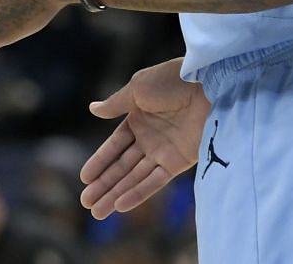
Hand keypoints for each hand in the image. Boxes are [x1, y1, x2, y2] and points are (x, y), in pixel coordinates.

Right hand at [79, 58, 210, 218]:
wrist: (207, 86)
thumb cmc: (171, 81)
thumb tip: (92, 109)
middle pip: (121, 166)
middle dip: (103, 184)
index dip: (99, 162)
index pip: (113, 146)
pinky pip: (155, 181)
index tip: (84, 178)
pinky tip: (120, 205)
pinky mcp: (178, 162)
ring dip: (115, 194)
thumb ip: (115, 104)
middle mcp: (148, 138)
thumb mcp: (137, 88)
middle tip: (85, 203)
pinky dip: (138, 193)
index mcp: (137, 118)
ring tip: (97, 212)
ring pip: (134, 178)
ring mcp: (163, 152)